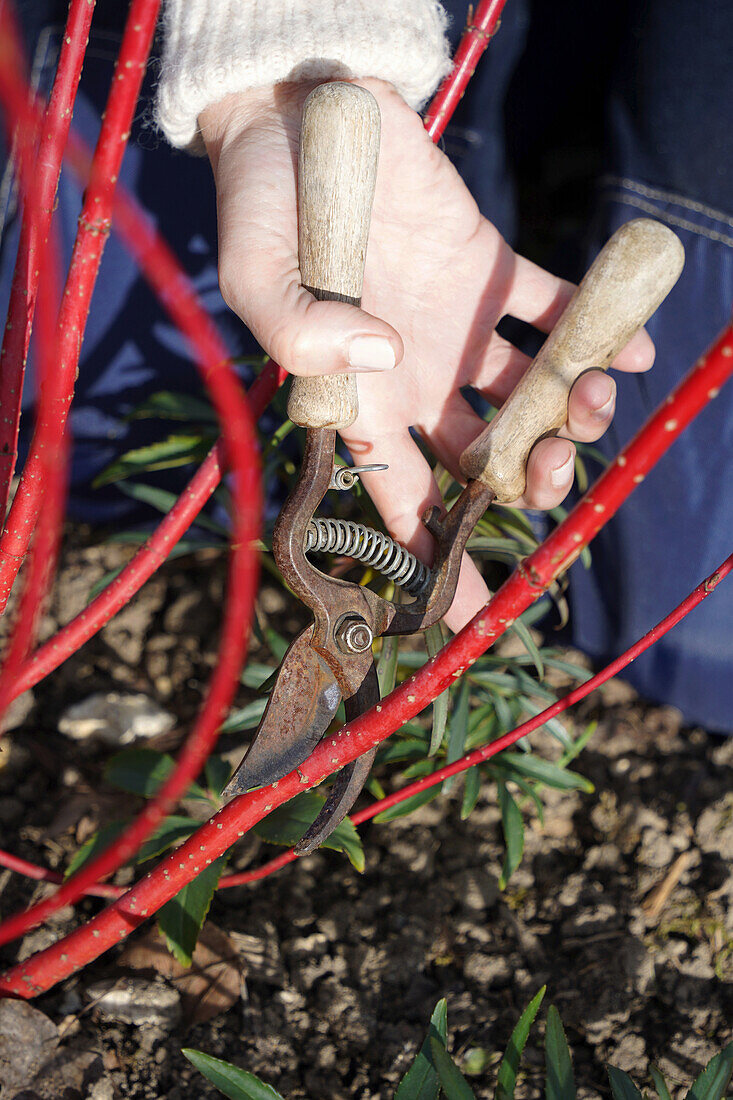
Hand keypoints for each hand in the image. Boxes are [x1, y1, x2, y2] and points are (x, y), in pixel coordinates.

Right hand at [200, 79, 653, 630]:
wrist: (298, 111)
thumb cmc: (262, 202)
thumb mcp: (258, 273)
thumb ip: (302, 331)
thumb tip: (385, 357)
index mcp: (358, 397)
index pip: (401, 501)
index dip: (436, 558)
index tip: (474, 613)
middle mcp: (412, 375)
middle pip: (481, 457)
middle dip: (528, 477)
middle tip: (552, 467)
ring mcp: (454, 325)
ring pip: (525, 394)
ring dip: (570, 407)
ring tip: (596, 392)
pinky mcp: (486, 268)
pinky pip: (549, 310)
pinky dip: (591, 330)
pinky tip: (627, 348)